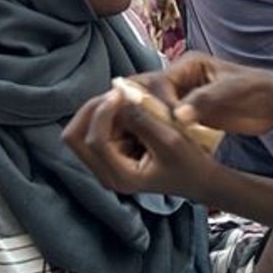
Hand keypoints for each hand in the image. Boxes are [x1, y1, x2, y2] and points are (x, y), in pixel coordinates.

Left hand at [63, 86, 224, 200]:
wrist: (199, 179)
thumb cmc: (190, 164)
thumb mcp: (172, 140)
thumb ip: (144, 120)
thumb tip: (122, 97)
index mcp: (121, 176)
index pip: (93, 140)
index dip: (103, 112)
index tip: (122, 93)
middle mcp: (106, 174)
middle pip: (74, 136)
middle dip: (93, 110)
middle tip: (117, 93)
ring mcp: (105, 165)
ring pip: (82, 130)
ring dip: (102, 110)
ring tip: (126, 100)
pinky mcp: (110, 155)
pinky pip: (97, 128)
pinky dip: (109, 114)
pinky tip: (129, 108)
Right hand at [159, 52, 272, 135]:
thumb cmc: (257, 90)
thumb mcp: (230, 91)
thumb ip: (204, 101)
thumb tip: (177, 115)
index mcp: (189, 65)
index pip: (159, 82)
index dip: (156, 103)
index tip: (163, 123)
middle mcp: (182, 79)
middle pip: (150, 94)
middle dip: (148, 114)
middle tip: (148, 136)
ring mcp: (185, 98)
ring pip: (157, 112)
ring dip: (156, 127)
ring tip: (155, 145)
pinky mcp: (191, 116)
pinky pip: (170, 125)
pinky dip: (167, 135)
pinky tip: (167, 148)